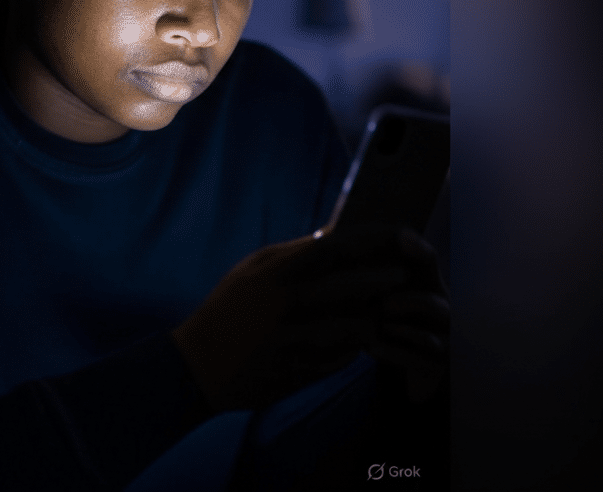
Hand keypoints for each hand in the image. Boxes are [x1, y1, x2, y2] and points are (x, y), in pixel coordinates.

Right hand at [172, 225, 447, 411]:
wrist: (201, 366)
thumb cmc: (229, 309)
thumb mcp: (254, 270)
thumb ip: (295, 252)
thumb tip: (336, 234)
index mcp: (278, 271)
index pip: (338, 246)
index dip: (373, 239)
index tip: (395, 235)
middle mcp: (291, 303)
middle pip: (357, 285)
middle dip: (386, 278)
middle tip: (401, 275)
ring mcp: (300, 339)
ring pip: (359, 323)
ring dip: (378, 314)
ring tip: (385, 308)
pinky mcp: (306, 369)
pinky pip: (347, 354)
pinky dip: (359, 344)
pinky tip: (361, 337)